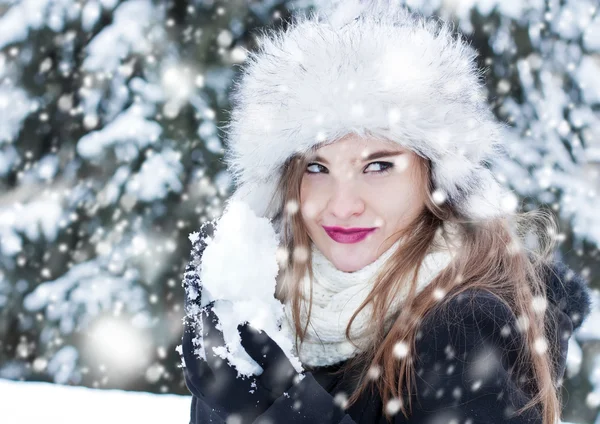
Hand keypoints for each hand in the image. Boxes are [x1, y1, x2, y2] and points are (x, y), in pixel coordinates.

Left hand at [182, 302, 301, 423]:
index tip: (211, 308)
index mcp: (233, 388)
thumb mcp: (282, 369)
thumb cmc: (284, 396)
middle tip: (196, 312)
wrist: (279, 420)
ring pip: (190, 372)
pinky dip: (191, 360)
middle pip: (194, 362)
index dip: (211, 328)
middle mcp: (216, 396)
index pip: (215, 353)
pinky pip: (193, 379)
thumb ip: (264, 347)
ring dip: (190, 346)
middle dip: (193, 334)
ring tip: (193, 324)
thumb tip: (242, 325)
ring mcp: (211, 401)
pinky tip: (196, 346)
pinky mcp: (211, 402)